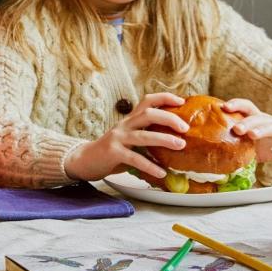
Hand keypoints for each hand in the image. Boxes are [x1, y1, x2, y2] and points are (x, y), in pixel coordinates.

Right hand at [64, 93, 188, 180]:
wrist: (86, 160)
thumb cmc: (113, 151)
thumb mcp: (130, 138)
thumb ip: (147, 136)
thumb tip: (177, 142)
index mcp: (130, 119)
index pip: (147, 101)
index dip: (164, 98)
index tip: (181, 102)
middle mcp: (124, 125)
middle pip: (148, 114)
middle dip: (169, 118)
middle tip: (185, 128)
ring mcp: (118, 138)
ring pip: (143, 135)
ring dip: (164, 139)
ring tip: (180, 145)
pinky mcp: (113, 152)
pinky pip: (134, 158)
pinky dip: (150, 165)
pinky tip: (162, 173)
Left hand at [224, 99, 271, 161]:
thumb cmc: (270, 143)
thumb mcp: (253, 142)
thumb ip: (239, 145)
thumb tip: (216, 154)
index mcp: (258, 119)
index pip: (247, 107)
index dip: (237, 104)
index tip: (225, 107)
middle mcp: (270, 122)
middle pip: (258, 118)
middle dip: (247, 122)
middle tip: (236, 129)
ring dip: (262, 130)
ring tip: (252, 135)